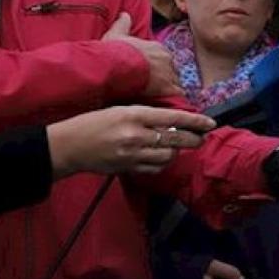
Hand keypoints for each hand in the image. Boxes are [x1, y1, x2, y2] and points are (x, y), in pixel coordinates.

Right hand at [47, 106, 213, 177]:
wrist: (67, 146)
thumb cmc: (92, 123)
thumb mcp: (120, 110)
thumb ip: (145, 116)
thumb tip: (171, 121)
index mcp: (134, 115)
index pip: (173, 118)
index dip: (195, 121)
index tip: (210, 123)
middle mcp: (136, 135)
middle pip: (176, 140)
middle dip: (193, 140)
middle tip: (200, 138)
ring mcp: (132, 154)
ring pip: (168, 157)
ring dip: (176, 152)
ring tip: (176, 147)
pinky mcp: (127, 168)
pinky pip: (155, 169)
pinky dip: (162, 164)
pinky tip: (160, 157)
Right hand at [103, 12, 181, 97]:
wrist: (115, 65)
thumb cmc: (114, 51)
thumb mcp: (116, 34)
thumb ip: (122, 24)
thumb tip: (124, 14)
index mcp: (158, 47)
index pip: (164, 58)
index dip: (158, 67)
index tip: (150, 74)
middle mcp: (168, 59)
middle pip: (172, 71)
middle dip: (166, 79)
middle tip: (154, 88)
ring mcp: (170, 74)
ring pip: (175, 83)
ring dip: (169, 90)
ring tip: (160, 98)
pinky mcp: (169, 88)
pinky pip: (177, 95)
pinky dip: (173, 99)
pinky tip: (168, 103)